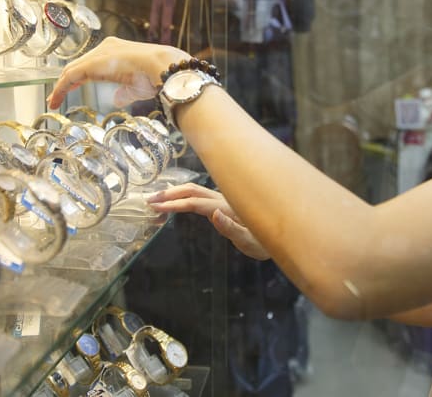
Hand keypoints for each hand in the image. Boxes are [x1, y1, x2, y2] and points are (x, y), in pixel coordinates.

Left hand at [46, 37, 189, 109]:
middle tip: (56, 97)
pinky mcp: (92, 64)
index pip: (90, 64)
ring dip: (61, 87)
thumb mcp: (136, 86)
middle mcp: (105, 48)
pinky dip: (61, 89)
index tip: (70, 90)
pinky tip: (56, 100)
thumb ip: (124, 92)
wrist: (163, 68)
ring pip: (72, 70)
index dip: (79, 78)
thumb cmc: (156, 76)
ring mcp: (98, 54)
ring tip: (53, 101)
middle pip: (78, 66)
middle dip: (66, 82)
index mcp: (116, 50)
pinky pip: (70, 76)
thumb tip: (117, 99)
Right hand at [147, 183, 270, 260]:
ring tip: (157, 199)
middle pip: (192, 190)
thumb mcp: (251, 241)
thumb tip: (214, 214)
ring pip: (195, 189)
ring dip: (175, 192)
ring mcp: (224, 199)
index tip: (156, 207)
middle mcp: (224, 199)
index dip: (174, 204)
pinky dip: (183, 194)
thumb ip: (232, 228)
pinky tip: (176, 199)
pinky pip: (199, 195)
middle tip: (149, 200)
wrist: (282, 233)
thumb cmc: (265, 242)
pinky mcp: (223, 203)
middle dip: (169, 194)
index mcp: (227, 207)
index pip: (195, 203)